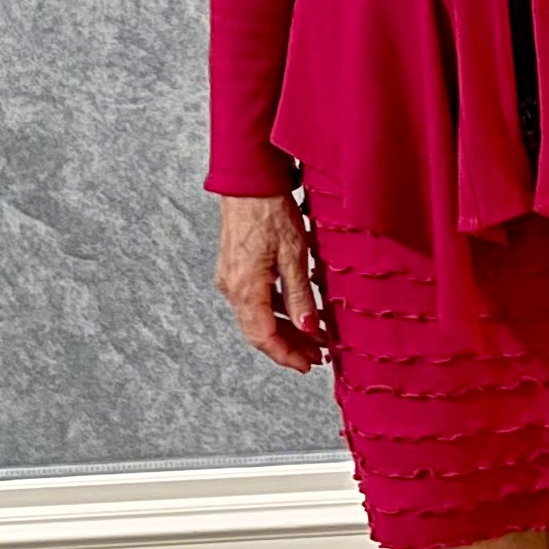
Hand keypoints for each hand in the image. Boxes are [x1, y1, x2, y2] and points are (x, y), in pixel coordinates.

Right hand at [216, 191, 324, 370]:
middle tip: (318, 356)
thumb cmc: (270, 213)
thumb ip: (300, 296)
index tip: (308, 365)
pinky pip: (256, 302)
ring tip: (315, 338)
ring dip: (286, 331)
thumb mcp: (294, 256)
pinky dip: (278, 312)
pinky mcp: (235, 269)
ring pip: (258, 318)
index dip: (287, 355)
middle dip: (289, 347)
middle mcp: (232, 288)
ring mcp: (231, 279)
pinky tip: (298, 313)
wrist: (249, 184)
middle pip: (259, 332)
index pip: (264, 338)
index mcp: (245, 289)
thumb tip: (309, 329)